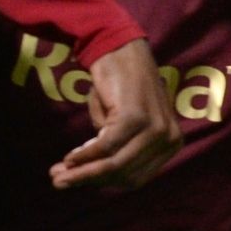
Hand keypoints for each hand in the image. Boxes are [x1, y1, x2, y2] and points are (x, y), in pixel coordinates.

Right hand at [49, 38, 181, 189]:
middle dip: (90, 181)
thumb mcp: (122, 123)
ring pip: (115, 165)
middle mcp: (170, 139)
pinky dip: (84, 156)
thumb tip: (87, 176)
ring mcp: (155, 129)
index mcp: (172, 142)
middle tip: (59, 183)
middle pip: (126, 175)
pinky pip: (105, 147)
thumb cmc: (117, 84)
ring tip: (58, 175)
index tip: (77, 182)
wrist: (117, 47)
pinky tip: (68, 158)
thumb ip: (116, 150)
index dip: (105, 183)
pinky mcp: (135, 118)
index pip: (137, 176)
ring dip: (83, 173)